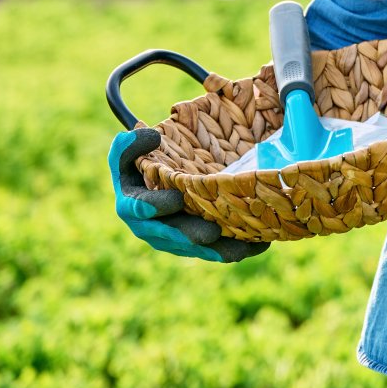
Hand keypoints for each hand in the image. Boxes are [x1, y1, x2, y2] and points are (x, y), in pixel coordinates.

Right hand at [109, 128, 268, 262]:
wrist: (152, 185)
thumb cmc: (140, 165)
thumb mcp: (127, 152)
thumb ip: (131, 144)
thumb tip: (152, 136)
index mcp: (131, 206)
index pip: (139, 208)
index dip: (155, 205)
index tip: (176, 199)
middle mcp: (150, 229)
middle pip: (172, 235)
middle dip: (192, 234)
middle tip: (212, 233)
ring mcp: (172, 240)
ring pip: (196, 249)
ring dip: (218, 250)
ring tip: (241, 248)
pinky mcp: (193, 246)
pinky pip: (213, 251)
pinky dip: (235, 250)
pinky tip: (258, 246)